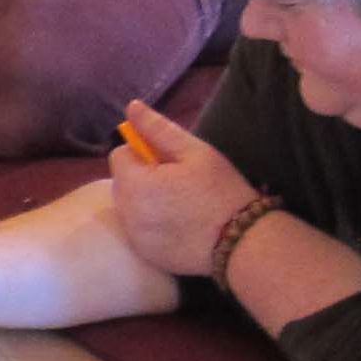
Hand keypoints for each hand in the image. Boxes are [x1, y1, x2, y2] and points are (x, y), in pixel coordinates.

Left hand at [107, 98, 261, 276]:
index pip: (119, 156)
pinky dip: (150, 224)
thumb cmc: (220, 190)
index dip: (142, 154)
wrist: (241, 241)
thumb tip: (131, 107)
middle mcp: (127, 212)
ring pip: (128, 206)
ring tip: (178, 204)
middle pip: (121, 182)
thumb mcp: (194, 151)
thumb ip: (158, 129)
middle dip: (141, 177)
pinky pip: (137, 229)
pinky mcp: (144, 253)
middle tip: (176, 182)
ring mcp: (134, 236)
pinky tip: (177, 224)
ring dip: (143, 200)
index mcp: (136, 183)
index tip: (168, 162)